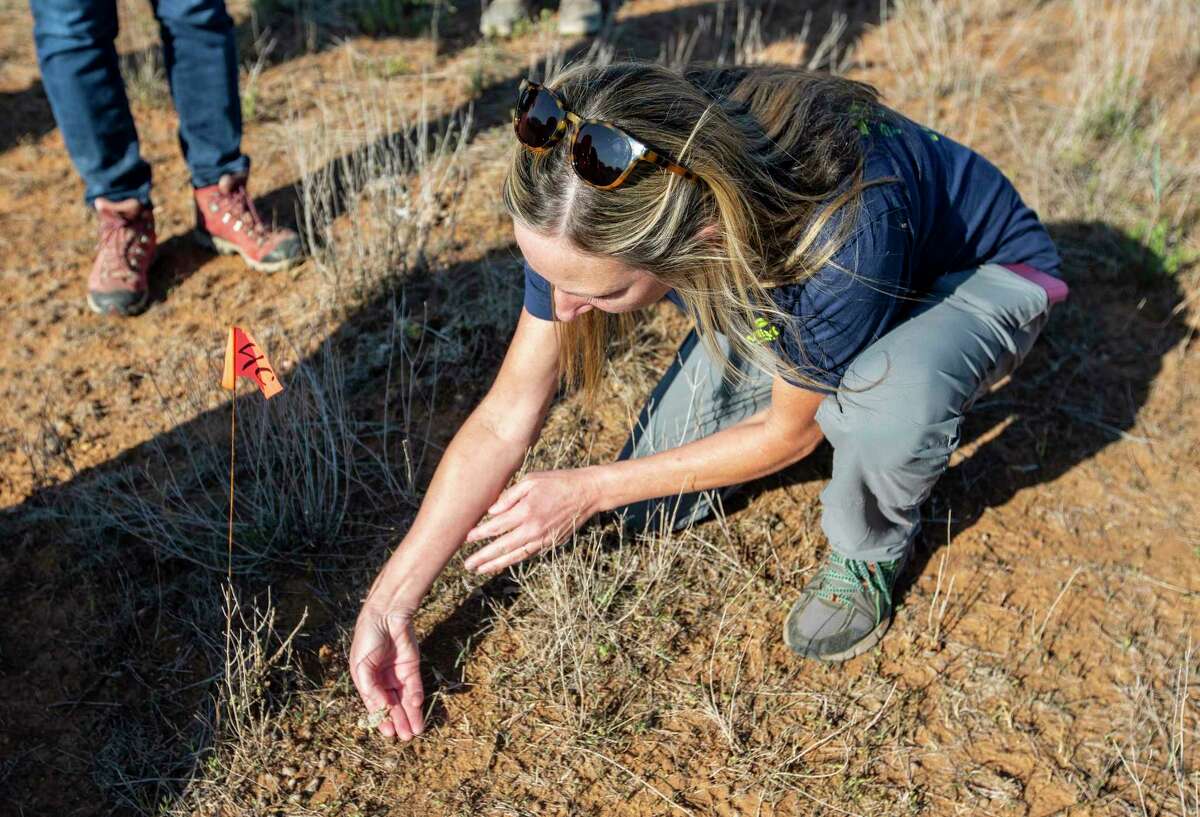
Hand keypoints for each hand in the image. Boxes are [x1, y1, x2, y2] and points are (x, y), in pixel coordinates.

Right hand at [348, 605, 424, 740]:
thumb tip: (381, 709)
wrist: (385, 616)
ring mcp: (398, 674)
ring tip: (415, 731)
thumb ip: (370, 689)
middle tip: (406, 738)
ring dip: (411, 715)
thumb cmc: (367, 639)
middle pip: (393, 705)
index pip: (376, 705)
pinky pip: (415, 685)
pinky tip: (417, 707)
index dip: (382, 720)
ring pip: (406, 699)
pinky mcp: (412, 667)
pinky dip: (416, 697)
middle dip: (399, 722)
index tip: (387, 734)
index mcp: (367, 681)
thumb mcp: (361, 667)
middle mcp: (383, 680)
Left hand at [462, 467, 601, 574]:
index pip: (497, 526)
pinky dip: (514, 561)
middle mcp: (533, 528)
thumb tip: (491, 512)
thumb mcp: (531, 480)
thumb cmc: (557, 482)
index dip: (480, 534)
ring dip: (496, 564)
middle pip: (502, 546)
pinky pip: (528, 555)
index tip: (465, 539)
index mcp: (526, 510)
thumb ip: (510, 496)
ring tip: (480, 571)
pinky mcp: (551, 543)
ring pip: (515, 555)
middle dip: (483, 556)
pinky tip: (503, 564)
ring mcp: (543, 538)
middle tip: (467, 565)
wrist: (586, 493)